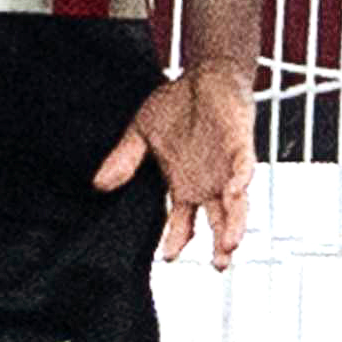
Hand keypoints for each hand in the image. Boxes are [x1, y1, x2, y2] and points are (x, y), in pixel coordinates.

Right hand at [91, 53, 255, 269]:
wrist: (204, 75)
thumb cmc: (176, 104)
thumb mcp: (141, 132)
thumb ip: (124, 159)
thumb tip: (98, 184)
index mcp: (185, 185)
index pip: (182, 222)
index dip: (177, 240)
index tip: (169, 258)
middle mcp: (209, 183)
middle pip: (216, 221)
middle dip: (218, 244)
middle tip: (217, 266)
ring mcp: (226, 167)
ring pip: (236, 203)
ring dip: (235, 223)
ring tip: (230, 244)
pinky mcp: (240, 146)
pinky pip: (244, 167)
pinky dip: (241, 179)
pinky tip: (236, 191)